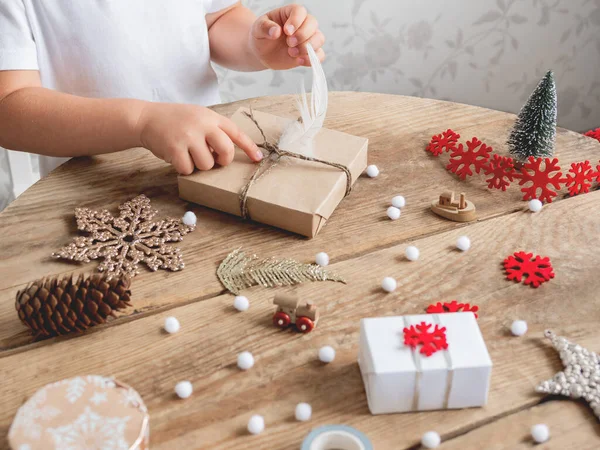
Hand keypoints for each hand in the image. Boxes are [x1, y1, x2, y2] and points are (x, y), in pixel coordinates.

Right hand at [137, 103, 261, 174]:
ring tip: (188, 154)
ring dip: (199, 165)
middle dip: (222, 161)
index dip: (249, 147)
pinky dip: (183, 168)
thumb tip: (229, 153)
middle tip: (213, 159)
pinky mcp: (175, 148)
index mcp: (211, 116)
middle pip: (226, 152)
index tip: (258, 158)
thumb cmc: (174, 121)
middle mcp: (202, 124)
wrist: (145, 118)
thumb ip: (214, 130)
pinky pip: (189, 169)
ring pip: (207, 164)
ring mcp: (189, 136)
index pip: (236, 132)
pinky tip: (176, 157)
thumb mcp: (198, 116)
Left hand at [250, 4, 324, 69]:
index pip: (300, 11)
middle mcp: (302, 24)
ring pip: (319, 39)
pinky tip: (299, 61)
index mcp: (290, 13)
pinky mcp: (308, 53)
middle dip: (302, 35)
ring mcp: (307, 39)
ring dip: (308, 47)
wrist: (263, 52)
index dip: (296, 21)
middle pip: (313, 24)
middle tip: (289, 43)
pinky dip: (312, 59)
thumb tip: (276, 31)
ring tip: (291, 53)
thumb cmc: (262, 36)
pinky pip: (319, 55)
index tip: (287, 31)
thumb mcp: (258, 29)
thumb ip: (265, 27)